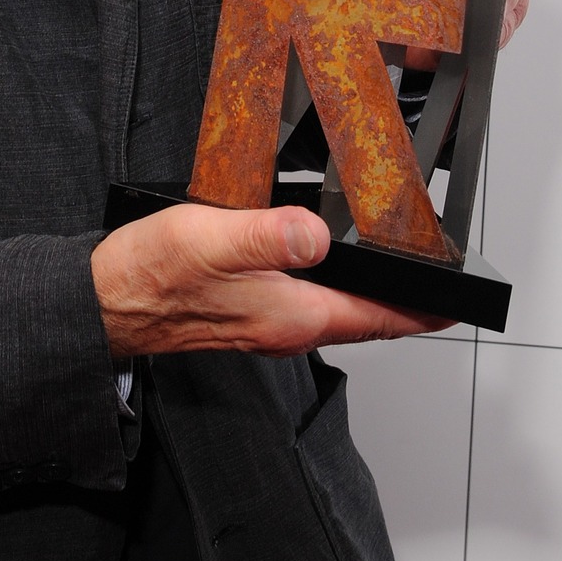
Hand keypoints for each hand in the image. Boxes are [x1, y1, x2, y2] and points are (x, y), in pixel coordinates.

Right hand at [91, 202, 452, 358]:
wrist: (102, 304)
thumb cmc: (150, 276)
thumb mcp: (211, 240)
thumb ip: (268, 236)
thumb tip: (318, 234)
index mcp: (293, 313)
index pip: (379, 317)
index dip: (423, 309)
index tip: (458, 302)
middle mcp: (287, 326)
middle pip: (365, 316)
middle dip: (404, 300)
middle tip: (438, 275)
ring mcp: (267, 322)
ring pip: (337, 309)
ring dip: (368, 291)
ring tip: (395, 265)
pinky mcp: (246, 312)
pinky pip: (305, 300)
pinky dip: (330, 283)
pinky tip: (323, 256)